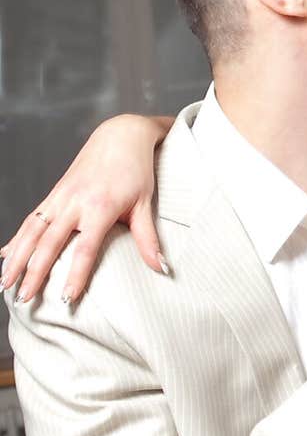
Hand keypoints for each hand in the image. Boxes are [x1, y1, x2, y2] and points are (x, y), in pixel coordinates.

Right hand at [0, 115, 170, 304]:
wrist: (121, 135)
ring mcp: (61, 196)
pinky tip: (4, 255)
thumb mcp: (145, 204)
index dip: (75, 275)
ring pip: (32, 231)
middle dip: (34, 273)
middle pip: (49, 243)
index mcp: (100, 206)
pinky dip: (17, 238)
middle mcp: (75, 202)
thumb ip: (149, 239)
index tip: (67, 300)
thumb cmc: (136, 170)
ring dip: (17, 258)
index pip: (85, 249)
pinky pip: (32, 218)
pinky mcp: (55, 193)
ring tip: (4, 284)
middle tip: (25, 300)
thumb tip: (162, 268)